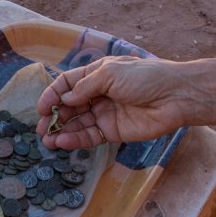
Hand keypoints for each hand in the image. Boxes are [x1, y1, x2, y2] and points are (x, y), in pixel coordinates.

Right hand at [35, 56, 187, 149]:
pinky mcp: (113, 132)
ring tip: (47, 140)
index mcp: (97, 75)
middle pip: (69, 107)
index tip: (40, 109)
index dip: (52, 95)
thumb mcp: (110, 74)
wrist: (175, 96)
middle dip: (54, 117)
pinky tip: (63, 142)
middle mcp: (98, 94)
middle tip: (41, 129)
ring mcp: (105, 114)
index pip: (67, 85)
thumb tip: (64, 100)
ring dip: (61, 131)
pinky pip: (90, 137)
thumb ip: (85, 88)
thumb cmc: (145, 77)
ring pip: (77, 124)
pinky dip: (76, 140)